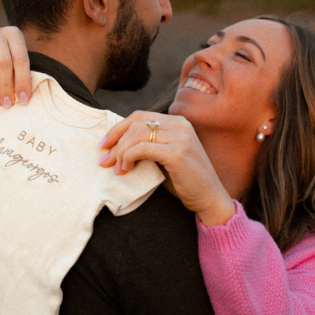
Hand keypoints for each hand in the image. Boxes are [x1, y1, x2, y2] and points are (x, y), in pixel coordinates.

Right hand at [0, 26, 31, 107]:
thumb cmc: (3, 56)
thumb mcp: (14, 56)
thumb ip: (19, 70)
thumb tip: (23, 96)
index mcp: (14, 33)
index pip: (21, 58)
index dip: (23, 81)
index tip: (24, 100)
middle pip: (3, 62)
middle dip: (7, 86)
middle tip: (8, 103)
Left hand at [99, 112, 236, 225]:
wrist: (210, 198)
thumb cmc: (185, 181)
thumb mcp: (165, 156)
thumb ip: (149, 145)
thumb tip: (117, 144)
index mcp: (177, 123)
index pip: (139, 116)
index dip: (118, 129)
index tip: (104, 146)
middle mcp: (180, 125)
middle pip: (135, 124)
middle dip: (115, 142)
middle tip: (105, 161)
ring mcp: (180, 137)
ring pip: (137, 135)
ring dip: (121, 152)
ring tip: (119, 169)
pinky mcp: (177, 153)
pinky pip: (142, 148)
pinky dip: (129, 158)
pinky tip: (127, 170)